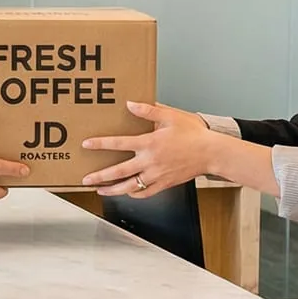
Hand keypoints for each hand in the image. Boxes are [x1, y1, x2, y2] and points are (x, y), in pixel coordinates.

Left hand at [82, 102, 216, 196]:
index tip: (87, 144)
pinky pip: (145, 193)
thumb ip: (148, 110)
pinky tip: (127, 192)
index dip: (100, 144)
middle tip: (85, 179)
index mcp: (149, 143)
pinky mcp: (165, 183)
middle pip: (119, 171)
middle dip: (100, 176)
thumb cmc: (193, 133)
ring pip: (130, 186)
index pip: (118, 143)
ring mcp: (157, 175)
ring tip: (100, 190)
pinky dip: (134, 194)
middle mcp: (150, 161)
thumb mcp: (170, 116)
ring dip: (112, 189)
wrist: (211, 152)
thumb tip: (130, 104)